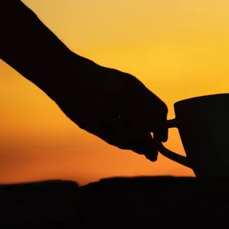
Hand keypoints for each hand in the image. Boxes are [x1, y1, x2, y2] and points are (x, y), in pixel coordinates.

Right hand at [45, 55, 168, 160]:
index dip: (161, 127)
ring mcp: (102, 111)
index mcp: (131, 86)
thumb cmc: (103, 81)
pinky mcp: (89, 122)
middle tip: (154, 153)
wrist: (67, 75)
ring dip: (137, 147)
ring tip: (143, 151)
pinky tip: (128, 145)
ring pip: (127, 137)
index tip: (162, 137)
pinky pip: (111, 139)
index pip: (156, 110)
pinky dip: (122, 144)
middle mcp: (118, 98)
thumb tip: (158, 125)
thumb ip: (143, 101)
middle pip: (142, 127)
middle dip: (150, 144)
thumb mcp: (126, 83)